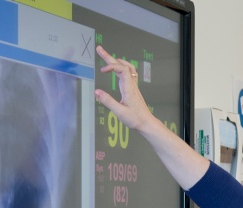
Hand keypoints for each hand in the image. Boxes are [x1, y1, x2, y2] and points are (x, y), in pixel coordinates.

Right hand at [92, 46, 208, 189]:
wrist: (146, 123)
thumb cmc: (135, 119)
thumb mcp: (119, 112)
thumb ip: (108, 101)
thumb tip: (96, 92)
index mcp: (128, 88)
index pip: (121, 69)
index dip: (111, 66)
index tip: (102, 70)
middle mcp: (131, 84)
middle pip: (122, 65)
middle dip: (110, 57)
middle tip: (99, 49)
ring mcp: (132, 86)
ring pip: (126, 68)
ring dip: (116, 61)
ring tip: (106, 58)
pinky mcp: (132, 89)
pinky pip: (127, 73)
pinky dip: (120, 68)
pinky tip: (115, 70)